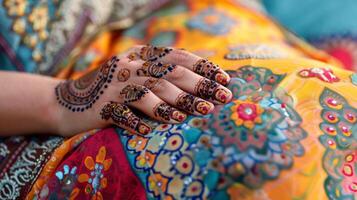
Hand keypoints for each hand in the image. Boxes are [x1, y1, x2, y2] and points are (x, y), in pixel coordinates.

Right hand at [55, 45, 231, 135]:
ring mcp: (114, 86)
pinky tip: (151, 131)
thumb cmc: (110, 91)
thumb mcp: (134, 75)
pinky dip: (138, 121)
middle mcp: (128, 66)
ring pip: (149, 91)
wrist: (65, 102)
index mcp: (139, 55)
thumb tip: (199, 87)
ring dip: (175, 103)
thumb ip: (159, 75)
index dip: (202, 66)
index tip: (224, 79)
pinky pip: (123, 114)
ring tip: (199, 112)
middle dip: (198, 86)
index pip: (176, 56)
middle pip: (168, 73)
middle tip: (221, 98)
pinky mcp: (101, 106)